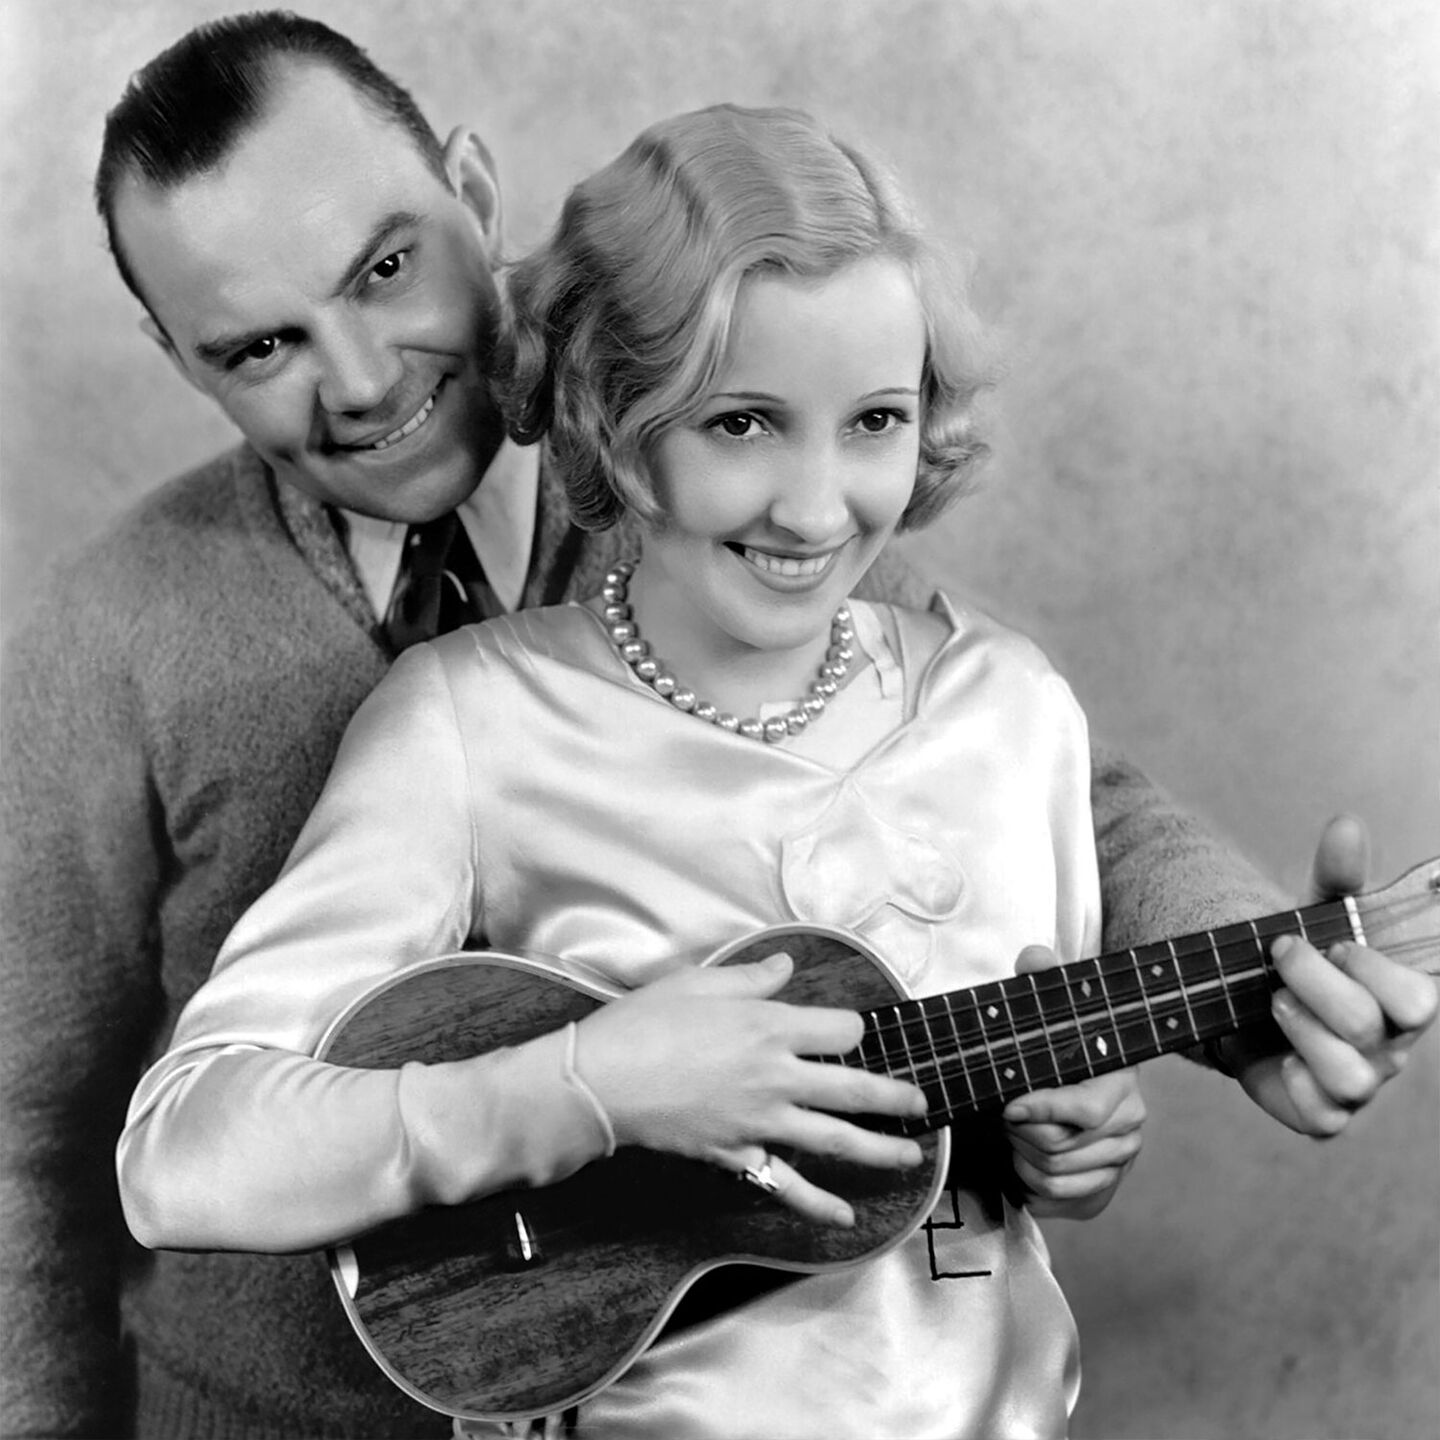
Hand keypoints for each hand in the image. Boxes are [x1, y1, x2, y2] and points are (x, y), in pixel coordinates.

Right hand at [576, 951, 926, 1226]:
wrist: (600, 1082)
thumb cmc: (643, 1024)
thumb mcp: (698, 982)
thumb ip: (751, 978)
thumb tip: (785, 966)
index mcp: (771, 1026)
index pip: (841, 1030)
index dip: (849, 1028)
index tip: (844, 1031)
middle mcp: (778, 1076)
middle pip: (855, 1087)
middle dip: (894, 1095)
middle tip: (920, 1101)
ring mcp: (762, 1121)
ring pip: (836, 1139)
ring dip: (879, 1149)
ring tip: (911, 1156)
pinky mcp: (739, 1154)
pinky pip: (786, 1184)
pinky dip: (817, 1204)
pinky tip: (845, 1217)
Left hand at [1002, 945, 1145, 1217]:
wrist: (1082, 1079)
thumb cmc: (1062, 1045)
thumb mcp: (1052, 1009)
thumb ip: (1042, 979)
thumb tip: (1036, 956)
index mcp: (1120, 1082)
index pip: (1084, 1111)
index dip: (1040, 1110)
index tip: (1009, 1105)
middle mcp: (1130, 1126)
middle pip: (1059, 1148)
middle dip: (1020, 1133)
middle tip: (1007, 1114)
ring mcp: (1120, 1163)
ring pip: (1052, 1175)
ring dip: (1020, 1158)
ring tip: (1016, 1134)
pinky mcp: (1102, 1191)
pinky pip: (1056, 1201)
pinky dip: (1029, 1186)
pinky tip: (1023, 1162)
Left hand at [1220, 815, 1437, 1135]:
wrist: (1252, 1009)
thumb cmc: (1305, 962)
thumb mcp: (1317, 914)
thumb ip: (1337, 874)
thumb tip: (1346, 825)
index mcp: (1402, 998)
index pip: (1419, 998)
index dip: (1374, 970)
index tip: (1335, 943)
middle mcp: (1389, 1045)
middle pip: (1372, 1026)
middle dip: (1317, 983)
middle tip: (1281, 954)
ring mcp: (1359, 1083)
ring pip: (1351, 1075)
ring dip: (1300, 1025)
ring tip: (1272, 999)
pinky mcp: (1322, 1113)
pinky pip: (1322, 1115)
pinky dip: (1294, 1082)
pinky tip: (1275, 1054)